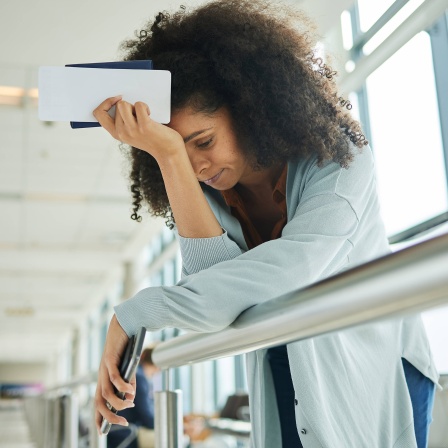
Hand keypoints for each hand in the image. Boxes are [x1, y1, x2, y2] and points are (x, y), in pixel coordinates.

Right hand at [93, 96, 184, 160]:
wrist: (168, 151)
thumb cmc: (152, 138)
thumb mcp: (133, 132)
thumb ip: (123, 120)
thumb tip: (118, 98)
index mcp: (116, 134)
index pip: (98, 114)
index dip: (104, 102)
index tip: (115, 99)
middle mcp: (121, 132)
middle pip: (117, 105)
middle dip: (129, 105)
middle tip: (139, 115)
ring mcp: (132, 129)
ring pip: (124, 104)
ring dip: (135, 106)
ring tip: (143, 115)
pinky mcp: (144, 126)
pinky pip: (138, 105)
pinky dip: (145, 107)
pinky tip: (150, 115)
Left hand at [94, 315, 135, 433]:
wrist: (124, 326)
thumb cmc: (126, 348)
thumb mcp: (129, 370)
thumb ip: (129, 384)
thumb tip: (130, 397)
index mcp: (104, 379)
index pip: (98, 403)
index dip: (99, 418)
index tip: (102, 433)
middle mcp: (101, 376)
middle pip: (99, 402)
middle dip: (109, 416)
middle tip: (123, 423)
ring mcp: (104, 368)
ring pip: (106, 392)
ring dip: (119, 402)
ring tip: (130, 404)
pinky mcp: (109, 359)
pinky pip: (113, 376)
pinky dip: (121, 386)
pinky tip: (130, 390)